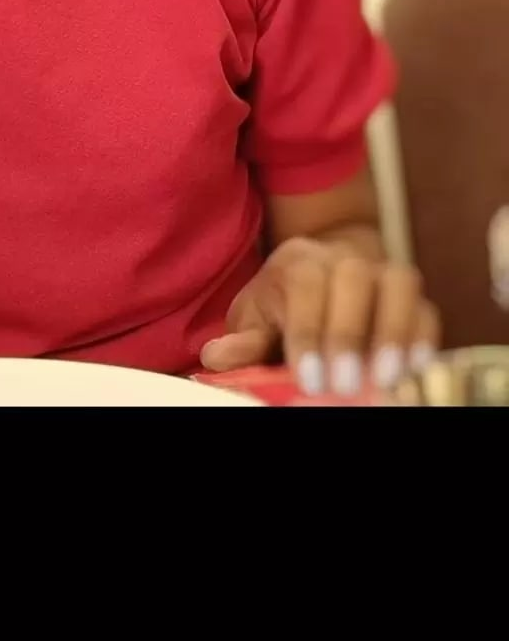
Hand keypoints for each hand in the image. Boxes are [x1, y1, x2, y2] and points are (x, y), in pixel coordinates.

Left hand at [199, 237, 440, 395]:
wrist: (324, 270)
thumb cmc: (283, 305)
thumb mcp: (255, 318)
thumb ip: (243, 341)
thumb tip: (216, 357)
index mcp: (298, 262)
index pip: (306, 284)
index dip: (309, 330)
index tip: (308, 376)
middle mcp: (342, 257)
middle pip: (354, 277)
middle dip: (349, 332)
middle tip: (344, 383)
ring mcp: (381, 271)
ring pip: (398, 282)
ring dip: (393, 331)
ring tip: (384, 377)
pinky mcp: (408, 293)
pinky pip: (426, 304)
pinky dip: (423, 335)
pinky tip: (413, 367)